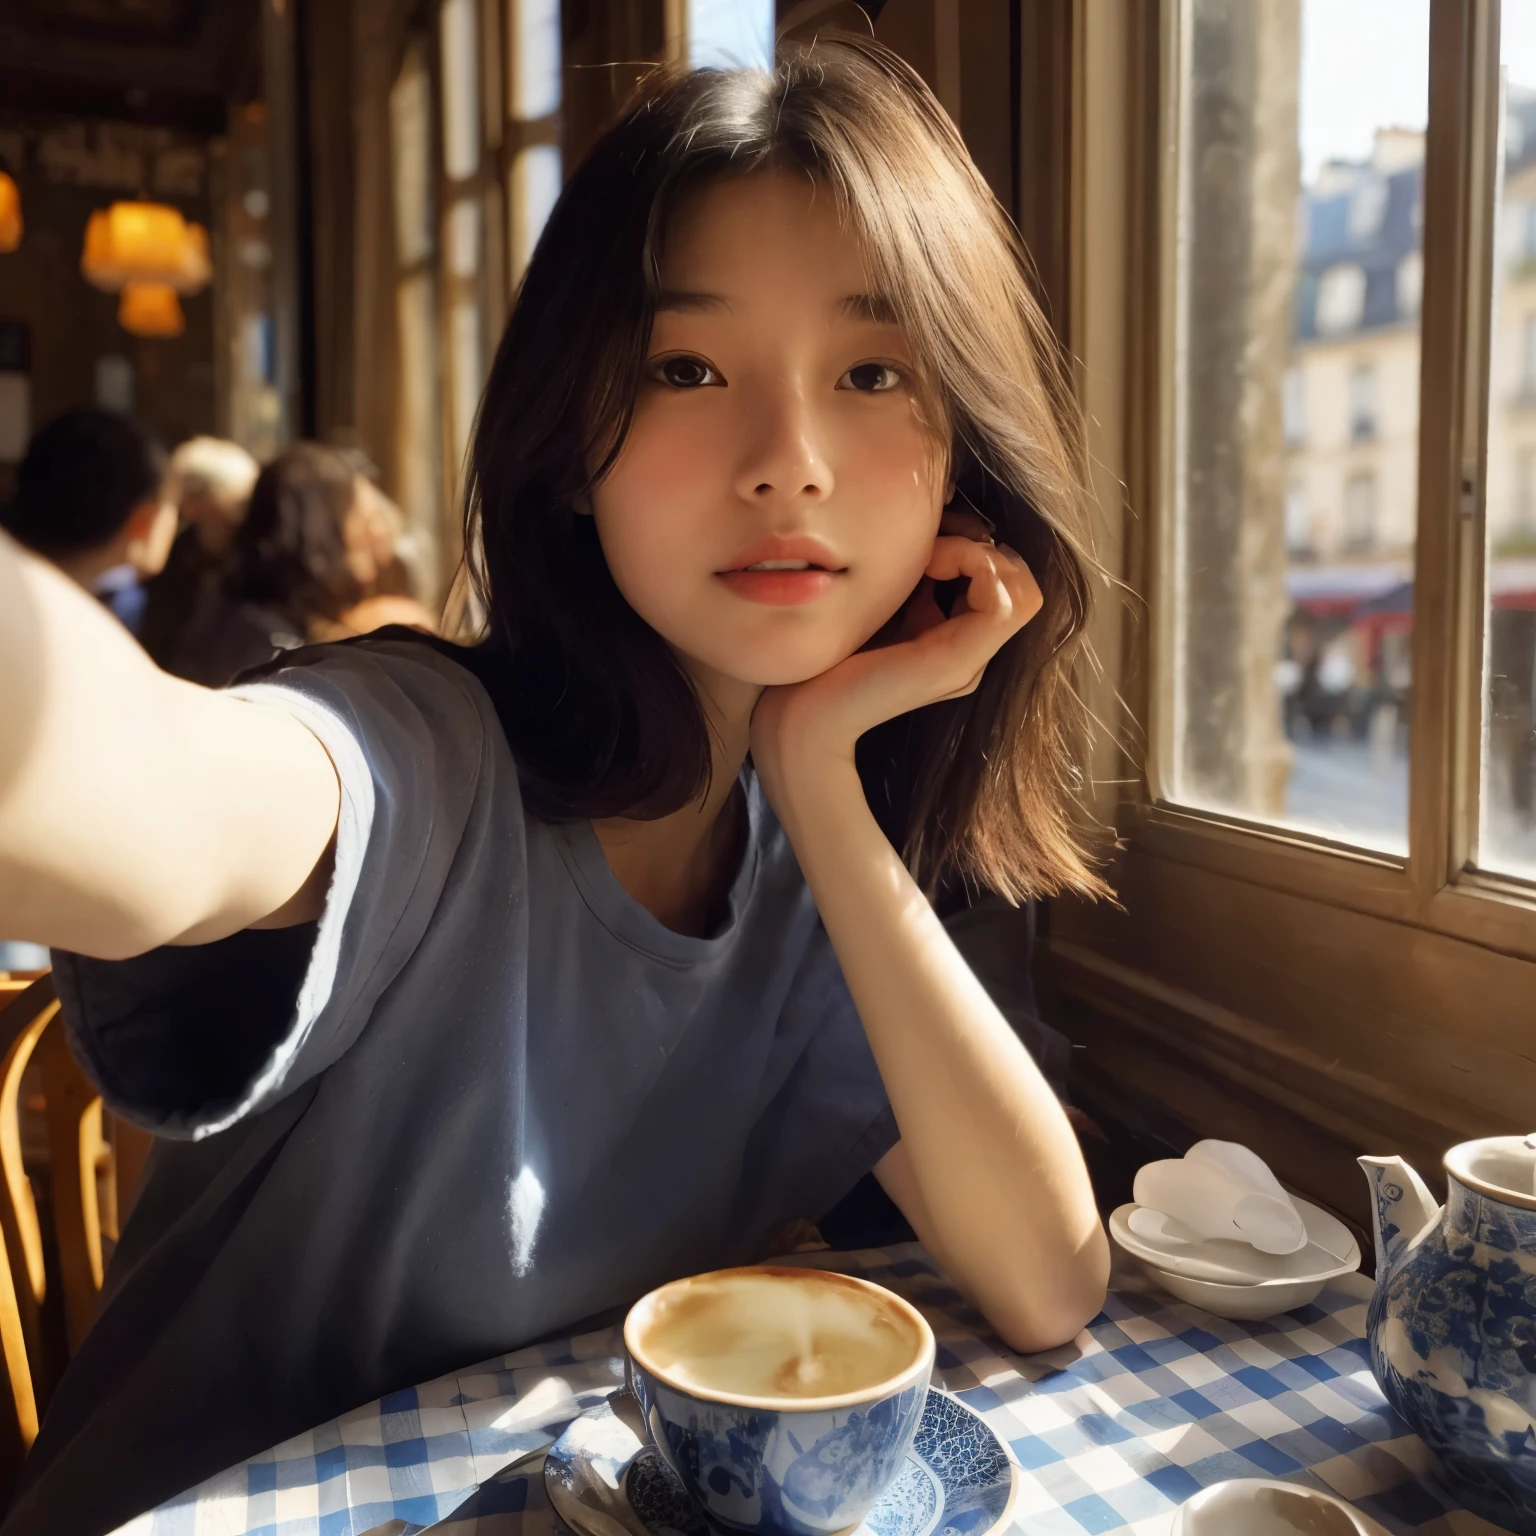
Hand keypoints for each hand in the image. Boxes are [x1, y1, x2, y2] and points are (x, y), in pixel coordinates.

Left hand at [751, 512, 1042, 800]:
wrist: (799, 710)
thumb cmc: (827, 652)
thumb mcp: (884, 602)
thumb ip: (916, 578)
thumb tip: (939, 534)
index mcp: (954, 643)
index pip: (1005, 578)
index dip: (972, 544)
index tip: (924, 540)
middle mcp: (971, 656)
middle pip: (1019, 579)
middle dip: (976, 542)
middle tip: (924, 543)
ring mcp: (968, 663)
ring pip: (1019, 585)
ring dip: (972, 550)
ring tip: (924, 554)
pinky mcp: (957, 664)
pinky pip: (1003, 598)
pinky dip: (970, 561)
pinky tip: (924, 564)